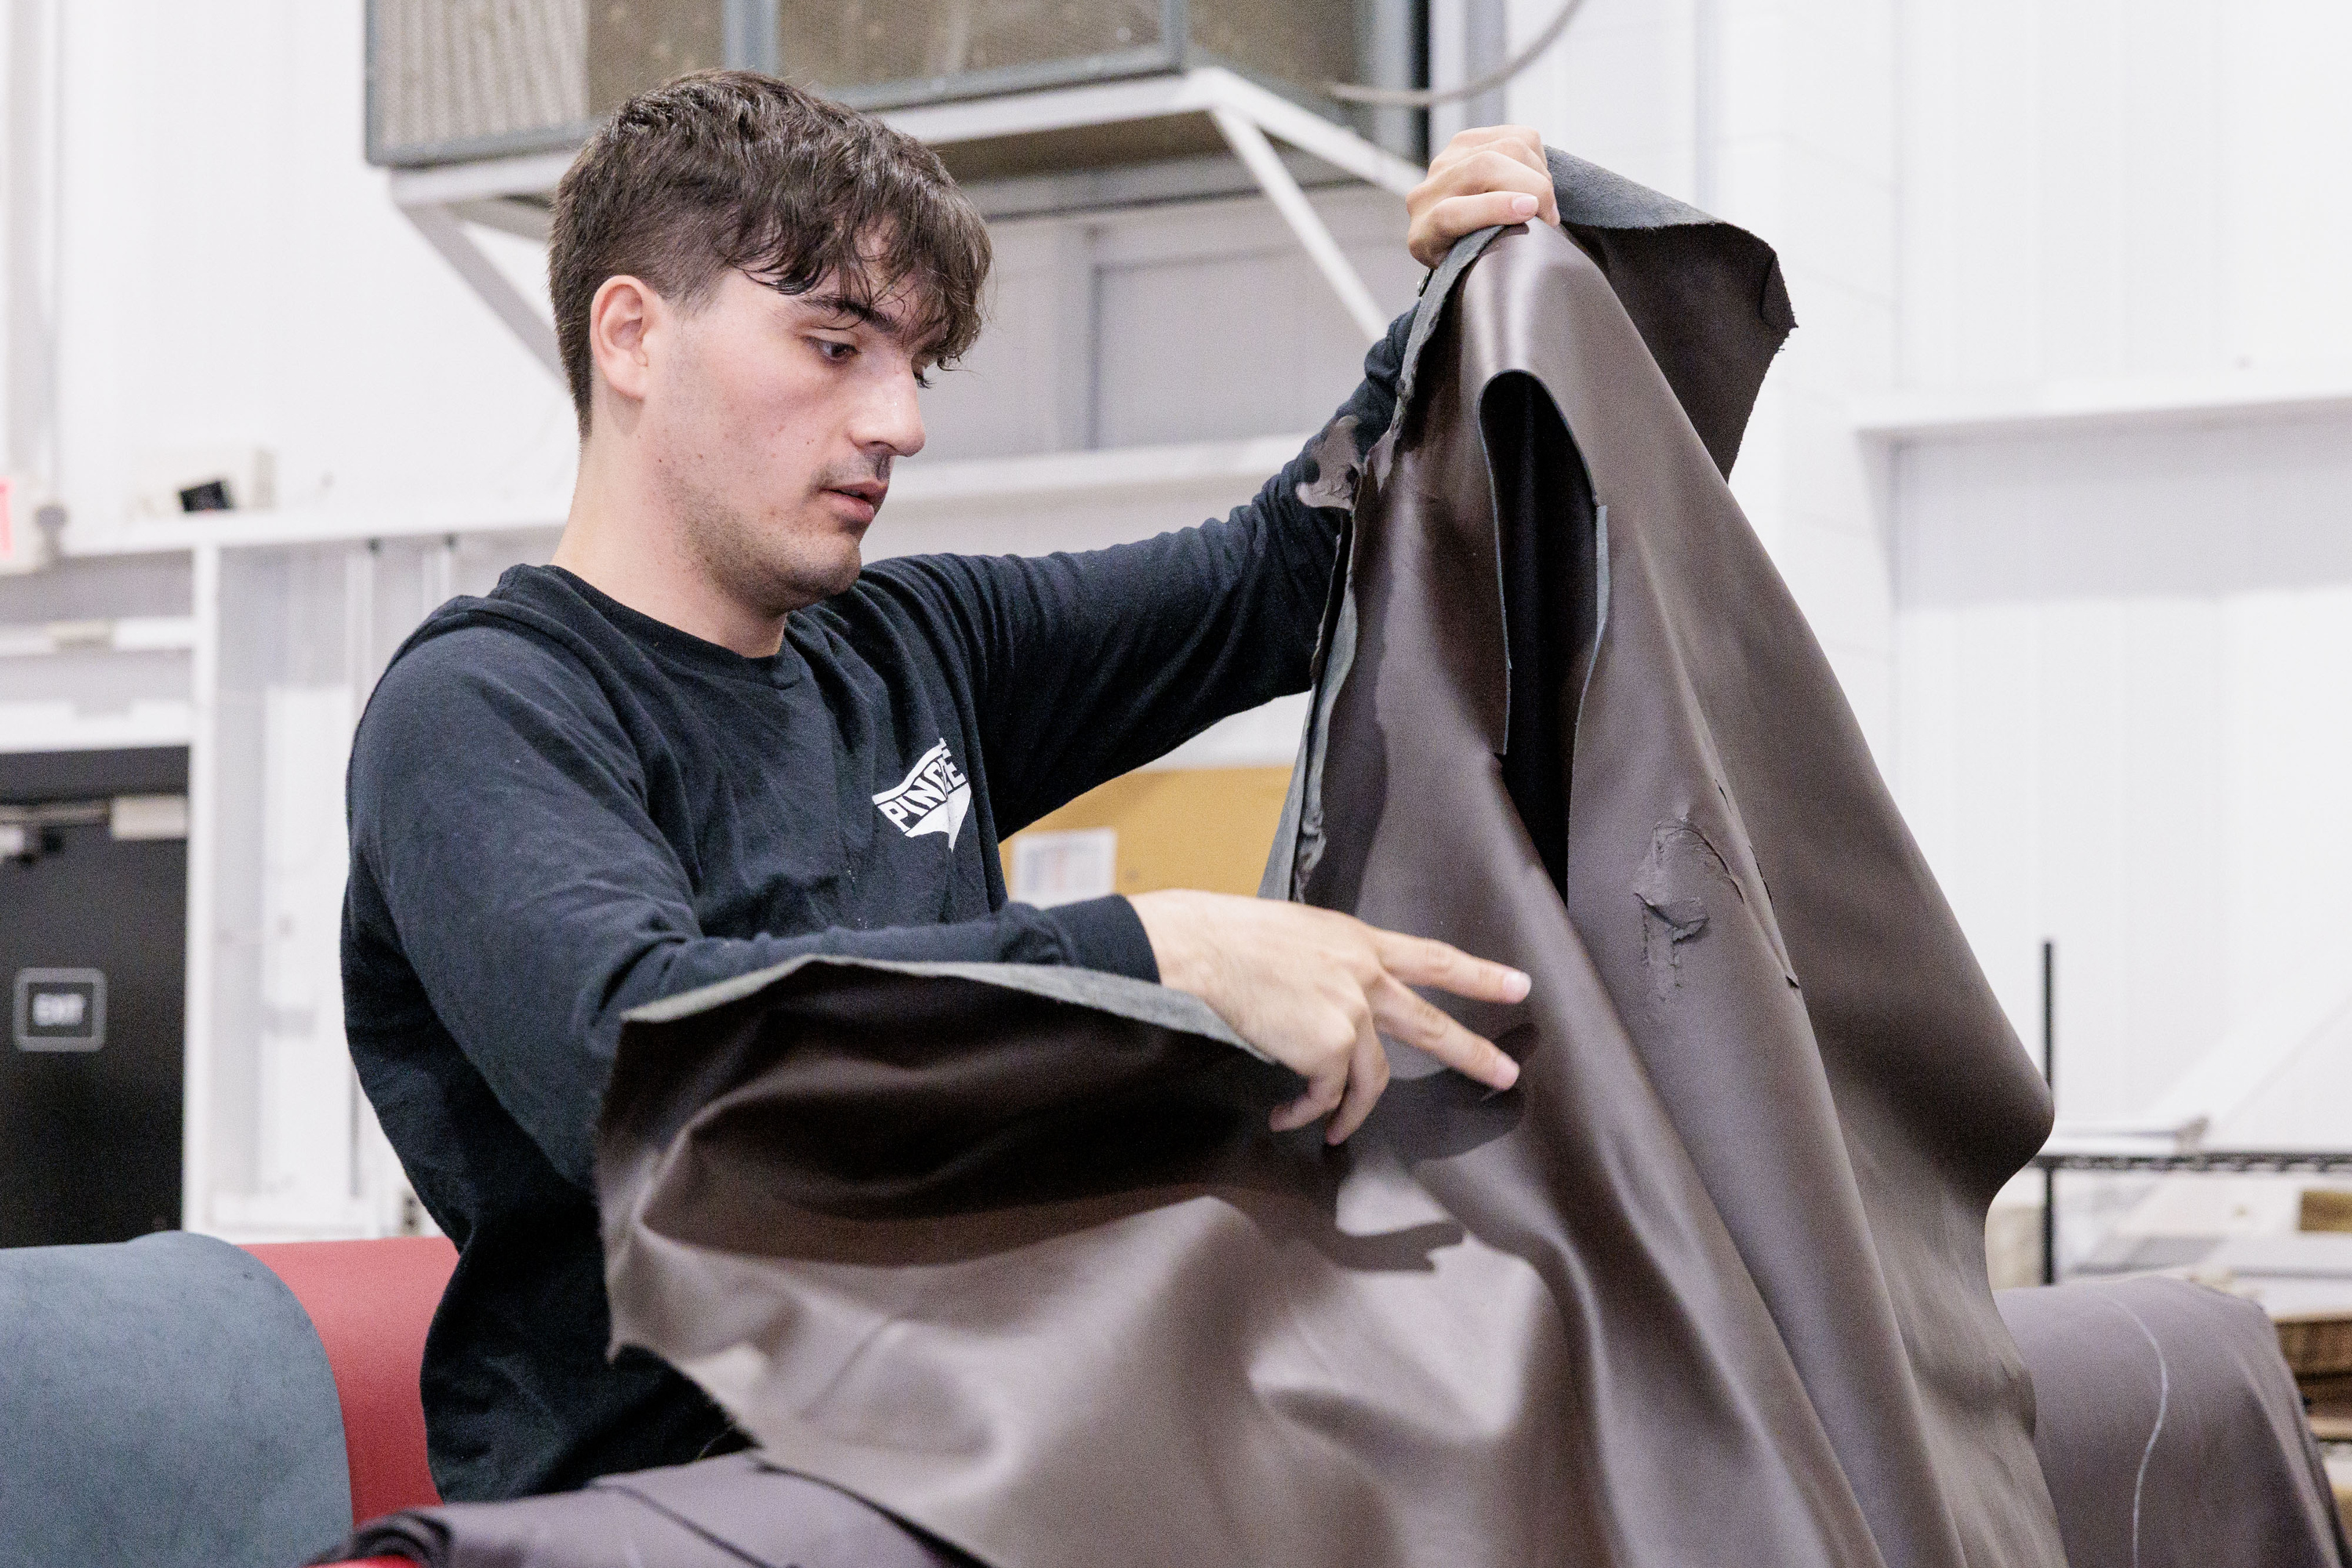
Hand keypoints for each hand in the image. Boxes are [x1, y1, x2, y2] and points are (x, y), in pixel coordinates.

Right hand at [1129, 890, 1527, 1143]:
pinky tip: (1287, 1116)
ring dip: (1352, 1113)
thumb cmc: (1237, 939)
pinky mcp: (1327, 1046)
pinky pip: (1326, 1093)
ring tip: (1336, 1131)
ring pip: (1372, 1078)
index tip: (1517, 985)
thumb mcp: (1302, 935)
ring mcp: (1351, 1012)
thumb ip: (1334, 965)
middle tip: (1506, 1074)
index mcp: (1360, 943)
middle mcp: (1365, 976)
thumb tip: (1336, 1000)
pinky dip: (1308, 1111)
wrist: (1207, 948)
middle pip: (1431, 1024)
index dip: (1478, 975)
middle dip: (1472, 1053)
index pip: (1433, 958)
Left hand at [1405, 125, 1561, 268]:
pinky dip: (1537, 157)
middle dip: (1530, 184)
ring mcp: (1445, 162)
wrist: (1455, 236)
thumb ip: (1492, 255)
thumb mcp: (1475, 271)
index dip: (1493, 209)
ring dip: (1539, 173)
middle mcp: (1427, 193)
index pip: (1450, 214)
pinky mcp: (1466, 141)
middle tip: (1550, 213)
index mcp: (1423, 235)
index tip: (1530, 211)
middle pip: (1484, 168)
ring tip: (1545, 201)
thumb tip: (1534, 232)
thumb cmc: (1472, 259)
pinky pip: (1516, 135)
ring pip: (1506, 147)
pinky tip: (1535, 178)